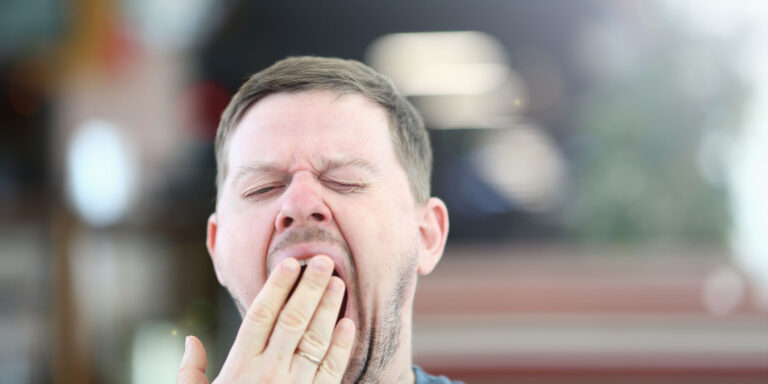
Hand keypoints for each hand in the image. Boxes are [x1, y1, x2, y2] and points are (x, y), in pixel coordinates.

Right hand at [177, 256, 354, 382]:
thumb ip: (190, 373)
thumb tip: (190, 340)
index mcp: (240, 368)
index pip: (261, 317)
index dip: (277, 287)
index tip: (290, 264)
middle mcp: (269, 374)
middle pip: (293, 321)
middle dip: (310, 288)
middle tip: (324, 260)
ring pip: (316, 340)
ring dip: (330, 310)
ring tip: (339, 283)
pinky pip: (331, 371)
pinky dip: (342, 347)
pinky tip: (349, 325)